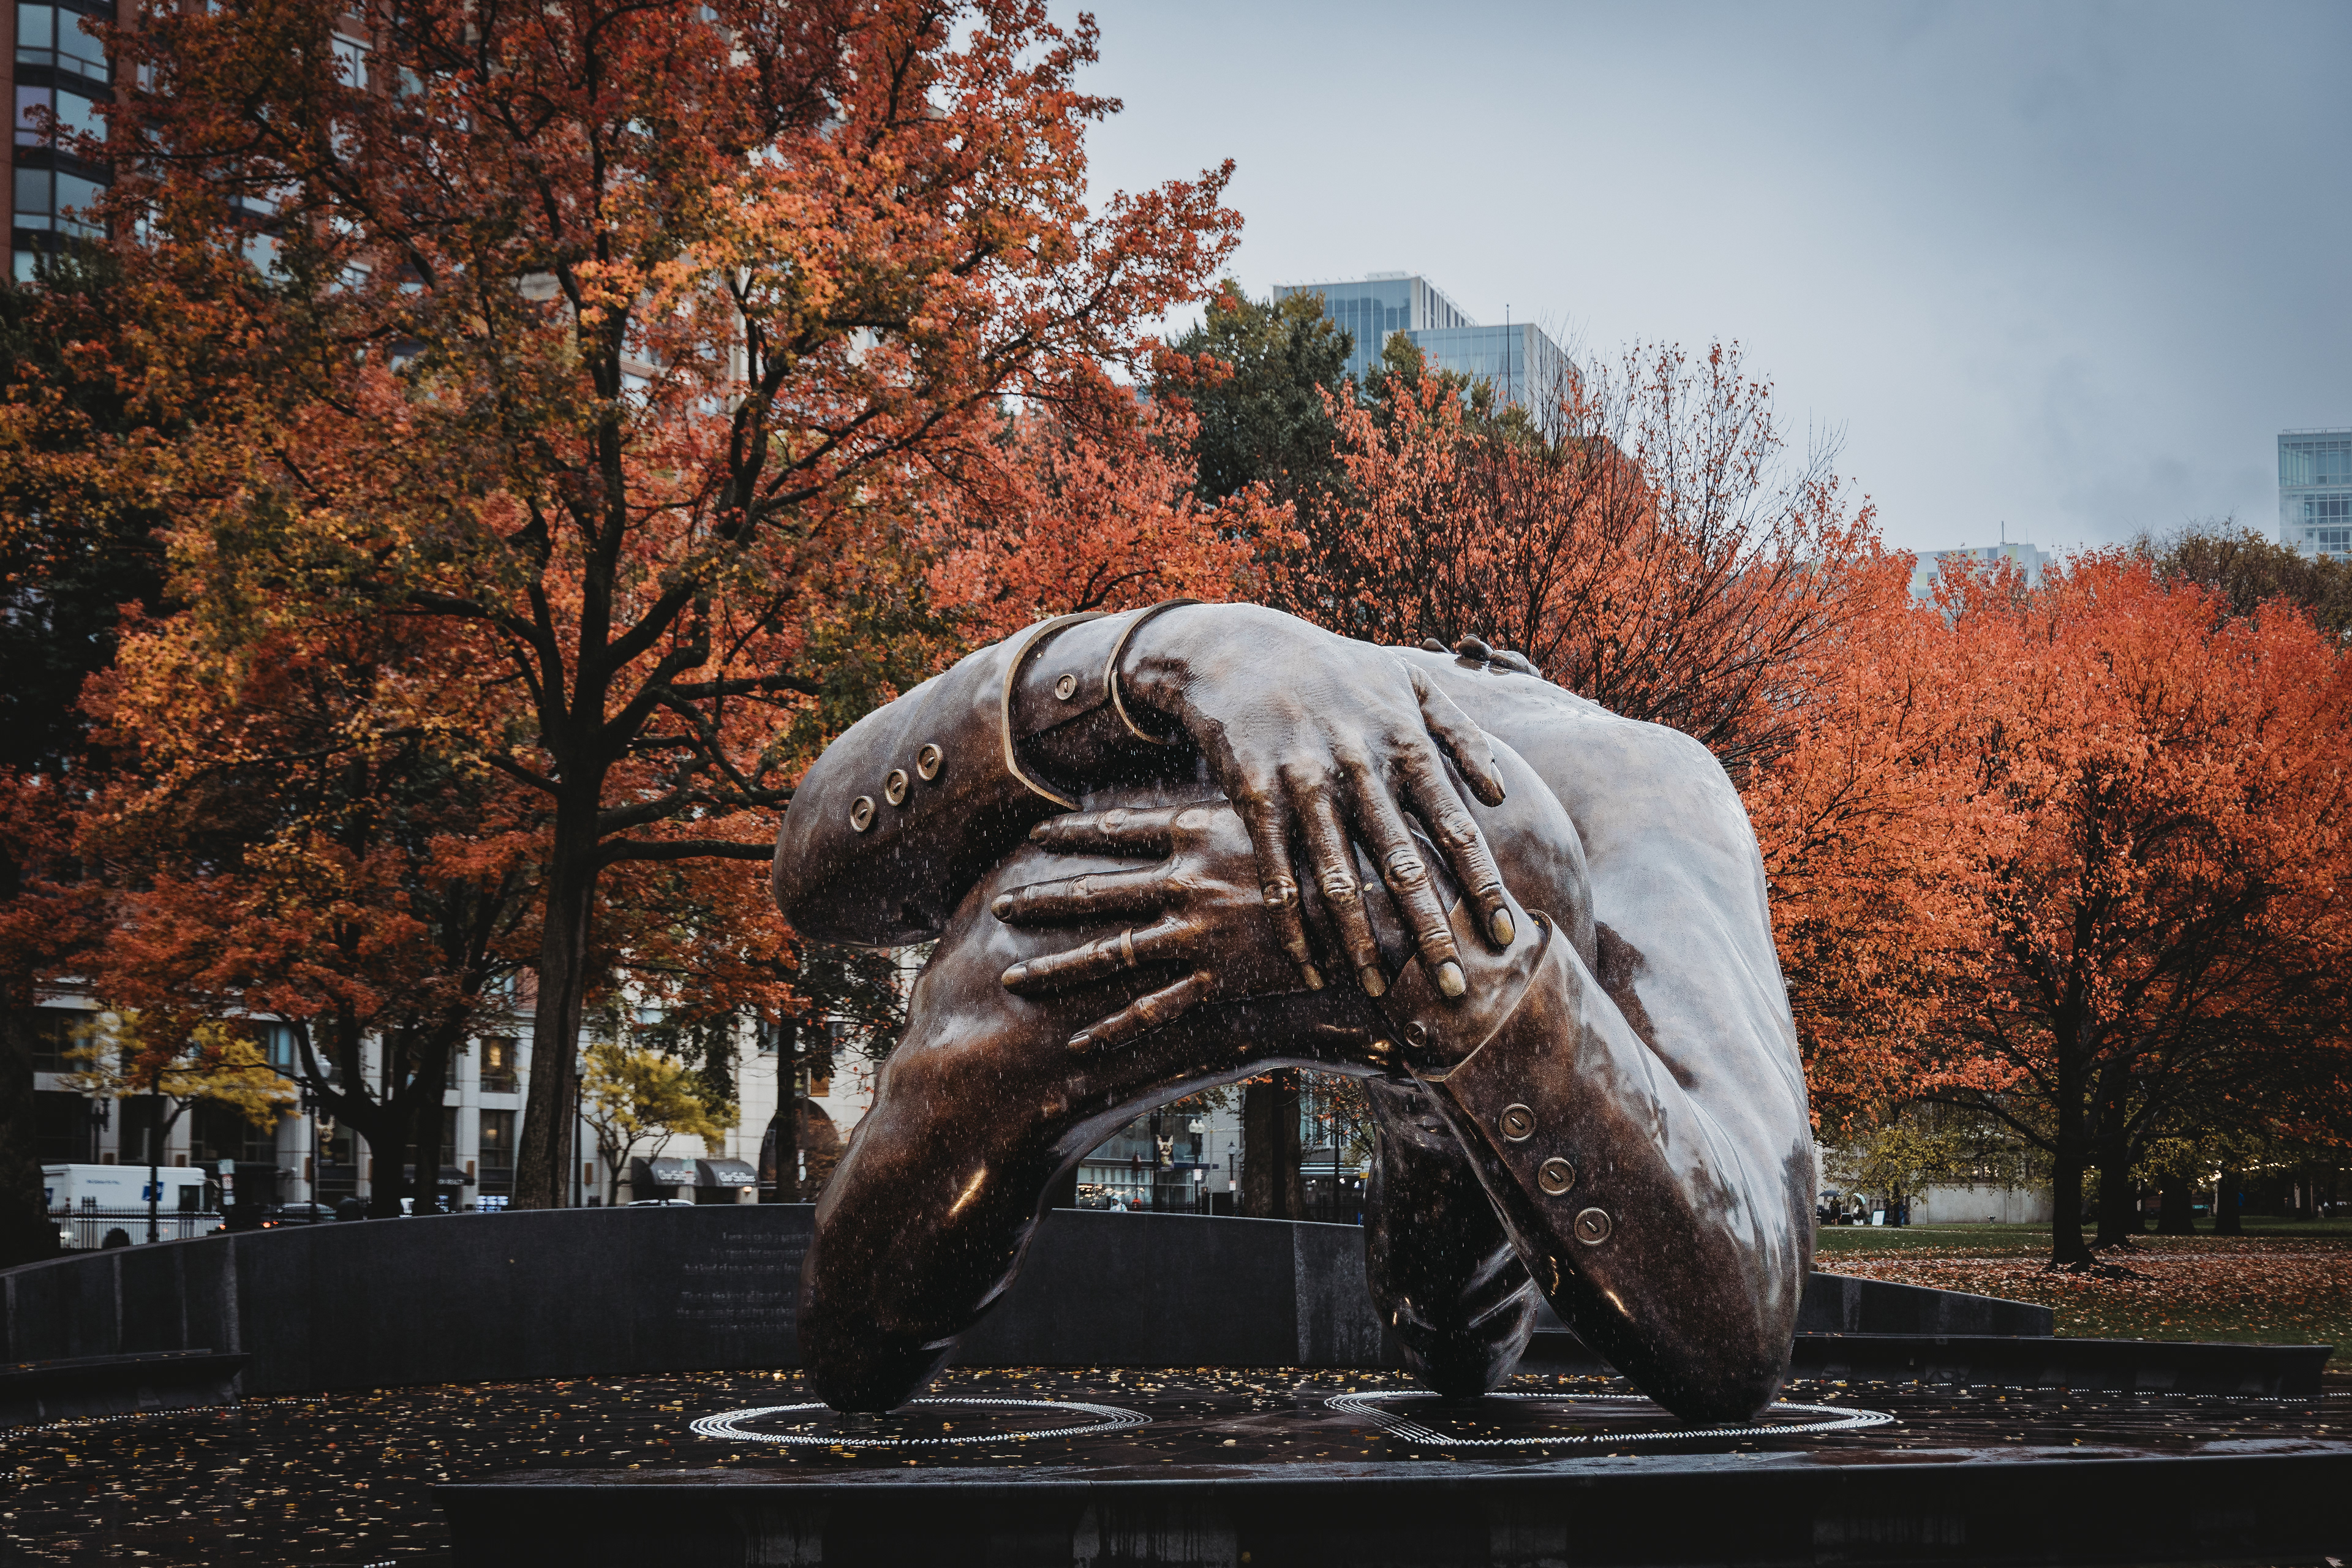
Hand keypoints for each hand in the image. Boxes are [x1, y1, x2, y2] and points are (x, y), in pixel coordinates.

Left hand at [992, 803, 1319, 1051]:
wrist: (1378, 905)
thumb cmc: (1339, 848)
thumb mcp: (1283, 809)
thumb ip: (1240, 804)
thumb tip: (1225, 783)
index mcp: (1201, 830)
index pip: (1117, 826)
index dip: (1072, 830)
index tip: (1035, 833)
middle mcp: (1188, 881)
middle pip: (1096, 890)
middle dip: (1041, 897)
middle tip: (998, 902)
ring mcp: (1198, 933)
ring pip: (1109, 953)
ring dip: (1056, 966)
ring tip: (1012, 976)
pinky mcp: (1218, 978)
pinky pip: (1152, 1009)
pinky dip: (1112, 1028)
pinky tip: (1076, 1042)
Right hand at [1119, 606, 1514, 1000]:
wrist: (1239, 647)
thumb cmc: (1337, 671)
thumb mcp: (1407, 681)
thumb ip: (1461, 732)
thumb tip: (1498, 795)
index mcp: (1403, 740)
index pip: (1454, 824)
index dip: (1482, 882)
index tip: (1506, 932)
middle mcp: (1358, 765)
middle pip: (1401, 862)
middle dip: (1432, 930)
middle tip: (1457, 989)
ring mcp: (1303, 781)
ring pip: (1337, 878)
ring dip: (1361, 941)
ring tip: (1384, 991)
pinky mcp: (1254, 794)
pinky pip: (1276, 872)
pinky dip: (1293, 925)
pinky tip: (1311, 967)